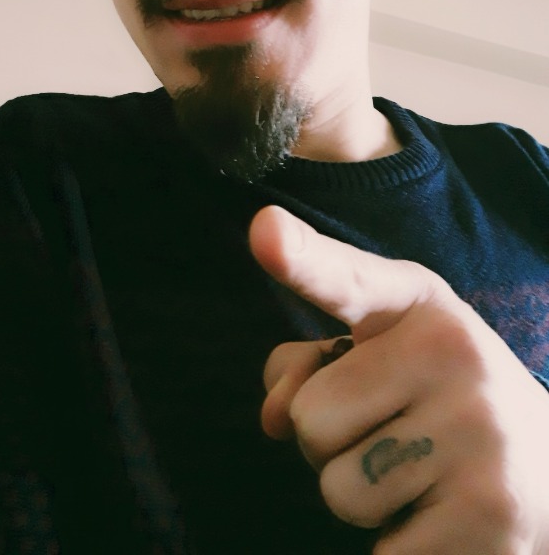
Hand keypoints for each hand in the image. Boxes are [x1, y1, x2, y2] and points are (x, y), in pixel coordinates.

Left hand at [249, 205, 548, 554]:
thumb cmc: (441, 402)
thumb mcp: (386, 356)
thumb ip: (312, 363)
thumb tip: (273, 415)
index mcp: (423, 309)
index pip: (350, 280)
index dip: (300, 257)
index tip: (263, 229)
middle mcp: (456, 358)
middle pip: (308, 420)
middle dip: (333, 445)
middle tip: (395, 437)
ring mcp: (479, 438)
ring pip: (338, 492)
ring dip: (363, 501)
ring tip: (419, 478)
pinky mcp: (489, 520)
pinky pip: (380, 553)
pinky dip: (397, 550)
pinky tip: (441, 523)